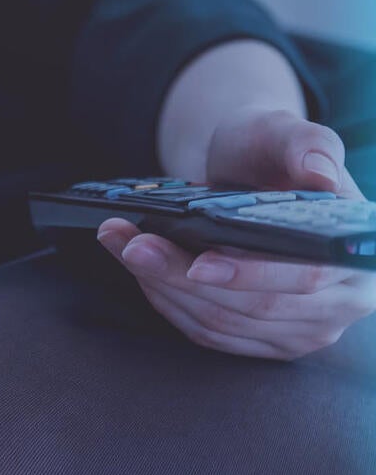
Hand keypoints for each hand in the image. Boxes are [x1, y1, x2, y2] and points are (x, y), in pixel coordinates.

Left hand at [99, 107, 375, 358]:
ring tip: (122, 245)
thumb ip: (308, 145)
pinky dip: (166, 300)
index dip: (249, 274)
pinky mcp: (263, 341)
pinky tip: (139, 268)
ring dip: (162, 287)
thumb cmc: (272, 153)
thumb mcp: (286, 133)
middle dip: (181, 276)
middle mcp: (343, 301)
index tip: (195, 263)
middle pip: (252, 308)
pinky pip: (206, 332)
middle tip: (133, 244)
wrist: (252, 175)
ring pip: (221, 324)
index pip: (305, 277)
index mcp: (359, 251)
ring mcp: (303, 329)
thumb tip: (319, 174)